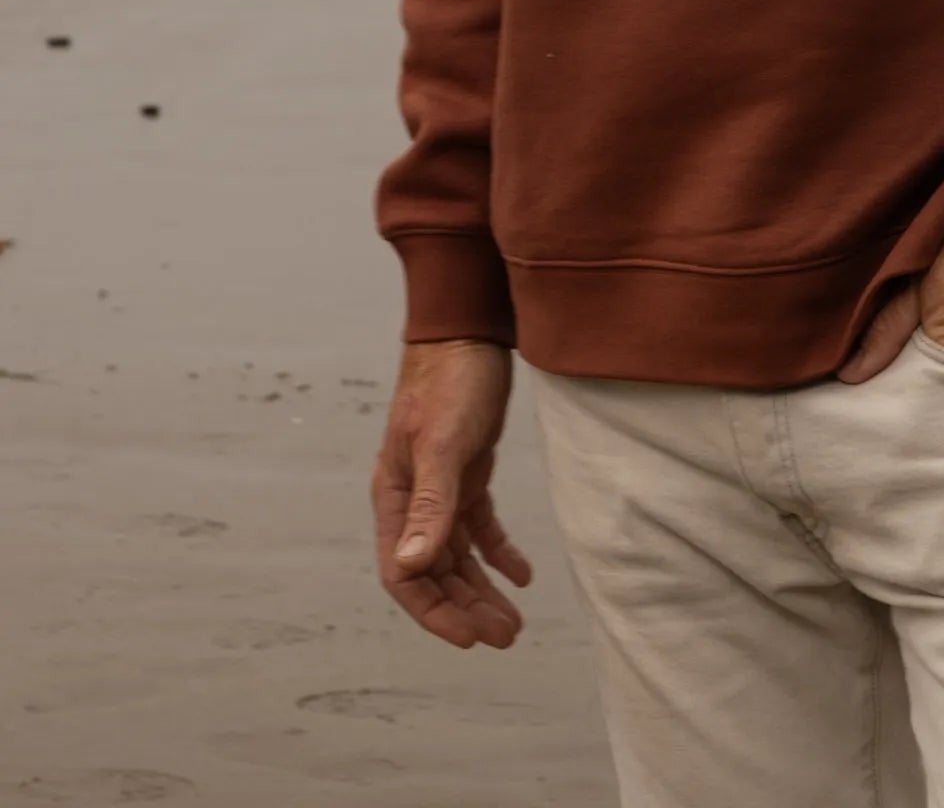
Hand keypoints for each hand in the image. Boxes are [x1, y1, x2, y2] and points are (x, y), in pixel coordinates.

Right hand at [371, 337, 533, 648]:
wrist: (470, 331)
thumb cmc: (449, 382)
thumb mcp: (441, 444)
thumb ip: (429, 506)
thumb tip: (411, 568)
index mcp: (394, 497)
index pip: (403, 575)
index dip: (434, 612)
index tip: (470, 638)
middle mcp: (412, 499)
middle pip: (433, 573)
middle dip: (465, 609)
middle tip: (506, 636)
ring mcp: (440, 486)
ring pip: (457, 555)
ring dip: (482, 589)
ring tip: (514, 621)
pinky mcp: (467, 471)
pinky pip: (480, 525)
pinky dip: (499, 551)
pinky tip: (522, 574)